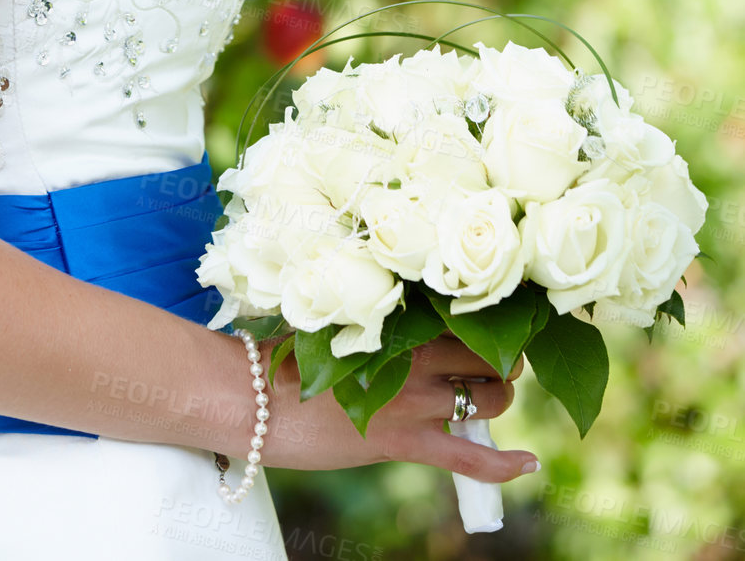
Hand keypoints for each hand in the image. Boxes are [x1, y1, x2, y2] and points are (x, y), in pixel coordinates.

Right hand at [260, 332, 538, 479]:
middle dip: (502, 359)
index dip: (493, 317)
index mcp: (396, 318)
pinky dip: (504, 466)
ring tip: (492, 399)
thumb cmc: (281, 357)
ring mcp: (413, 399)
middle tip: (496, 363)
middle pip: (489, 353)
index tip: (503, 317)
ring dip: (498, 400)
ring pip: (489, 399)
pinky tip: (528, 464)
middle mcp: (414, 353)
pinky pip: (470, 459)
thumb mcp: (332, 327)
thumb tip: (397, 324)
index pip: (464, 312)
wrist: (251, 398)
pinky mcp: (405, 442)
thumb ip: (373, 325)